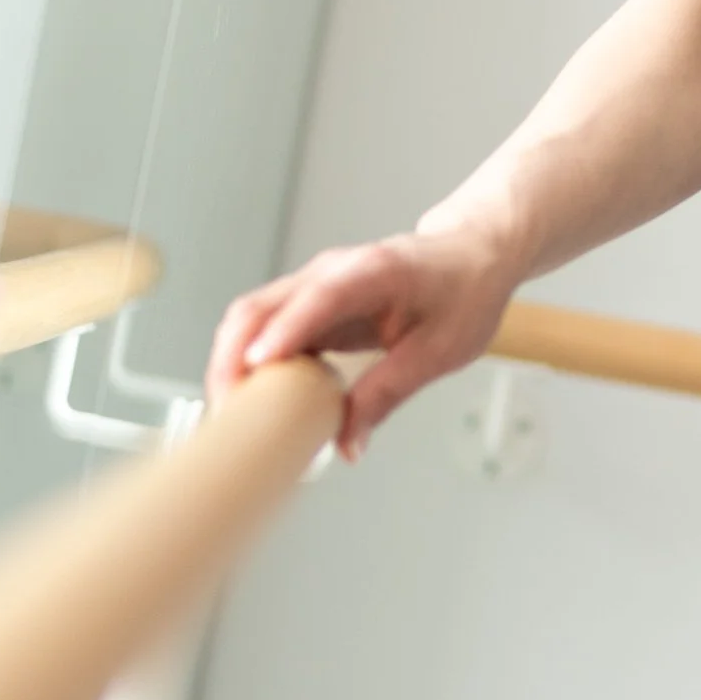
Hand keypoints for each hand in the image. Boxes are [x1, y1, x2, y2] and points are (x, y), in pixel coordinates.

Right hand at [206, 216, 518, 459]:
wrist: (470, 255)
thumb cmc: (463, 293)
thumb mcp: (438, 352)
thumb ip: (387, 394)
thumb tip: (347, 445)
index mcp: (373, 272)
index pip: (318, 298)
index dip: (285, 331)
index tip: (255, 367)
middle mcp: (331, 272)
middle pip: (260, 307)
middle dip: (233, 360)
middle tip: (230, 417)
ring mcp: (313, 285)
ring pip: (251, 319)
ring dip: (231, 365)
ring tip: (232, 418)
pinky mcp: (308, 304)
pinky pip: (264, 331)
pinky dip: (248, 364)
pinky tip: (251, 401)